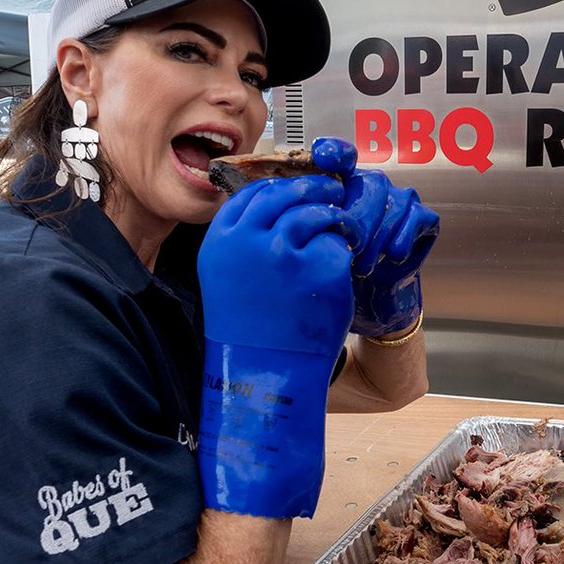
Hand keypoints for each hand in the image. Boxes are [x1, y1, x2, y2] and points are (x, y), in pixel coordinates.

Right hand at [196, 175, 359, 517]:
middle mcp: (250, 240)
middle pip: (287, 194)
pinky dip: (342, 254)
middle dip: (314, 189)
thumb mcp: (229, 275)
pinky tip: (338, 273)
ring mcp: (287, 252)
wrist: (264, 375)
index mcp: (221, 240)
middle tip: (332, 192)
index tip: (297, 189)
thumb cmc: (249, 329)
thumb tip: (278, 205)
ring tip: (341, 231)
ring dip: (334, 219)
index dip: (280, 188)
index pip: (254, 194)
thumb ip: (246, 239)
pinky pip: (339, 245)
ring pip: (317, 213)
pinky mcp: (322, 267)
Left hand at [312, 137, 440, 336]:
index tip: (322, 157)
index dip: (334, 151)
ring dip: (378, 238)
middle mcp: (374, 187)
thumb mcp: (322, 248)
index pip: (341, 156)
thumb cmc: (342, 271)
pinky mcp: (424, 219)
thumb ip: (316, 225)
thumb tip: (303, 212)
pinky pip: (417, 216)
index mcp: (345, 186)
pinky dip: (402, 238)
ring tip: (365, 266)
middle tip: (350, 250)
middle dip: (359, 221)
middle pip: (370, 185)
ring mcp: (401, 201)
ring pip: (394, 203)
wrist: (370, 300)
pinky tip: (392, 257)